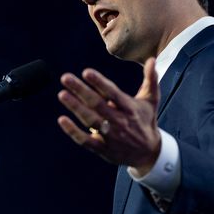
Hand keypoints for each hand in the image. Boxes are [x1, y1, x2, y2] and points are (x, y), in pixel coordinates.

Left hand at [57, 57, 161, 174]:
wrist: (148, 153)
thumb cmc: (146, 121)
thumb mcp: (151, 101)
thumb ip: (150, 80)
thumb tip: (152, 59)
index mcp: (130, 108)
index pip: (113, 93)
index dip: (100, 83)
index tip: (86, 72)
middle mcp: (120, 122)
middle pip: (97, 104)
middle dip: (80, 90)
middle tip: (65, 78)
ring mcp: (111, 136)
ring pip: (90, 120)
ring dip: (75, 107)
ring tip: (62, 94)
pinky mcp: (103, 148)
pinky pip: (85, 140)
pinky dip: (73, 131)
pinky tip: (62, 120)